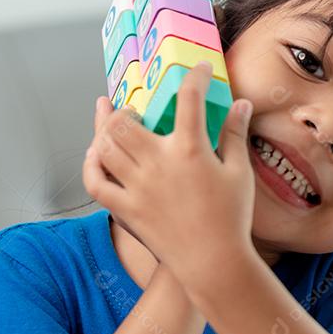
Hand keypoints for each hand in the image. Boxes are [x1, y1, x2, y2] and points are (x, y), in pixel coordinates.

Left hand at [83, 61, 256, 287]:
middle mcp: (158, 164)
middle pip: (125, 121)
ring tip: (111, 122)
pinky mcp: (125, 209)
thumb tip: (241, 104)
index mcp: (191, 151)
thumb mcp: (240, 173)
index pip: (187, 99)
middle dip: (127, 108)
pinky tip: (96, 154)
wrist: (214, 262)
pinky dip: (91, 165)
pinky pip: (95, 182)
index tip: (195, 71)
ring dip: (104, 130)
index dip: (192, 76)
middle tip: (136, 109)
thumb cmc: (232, 219)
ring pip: (104, 147)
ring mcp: (137, 187)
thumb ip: (235, 134)